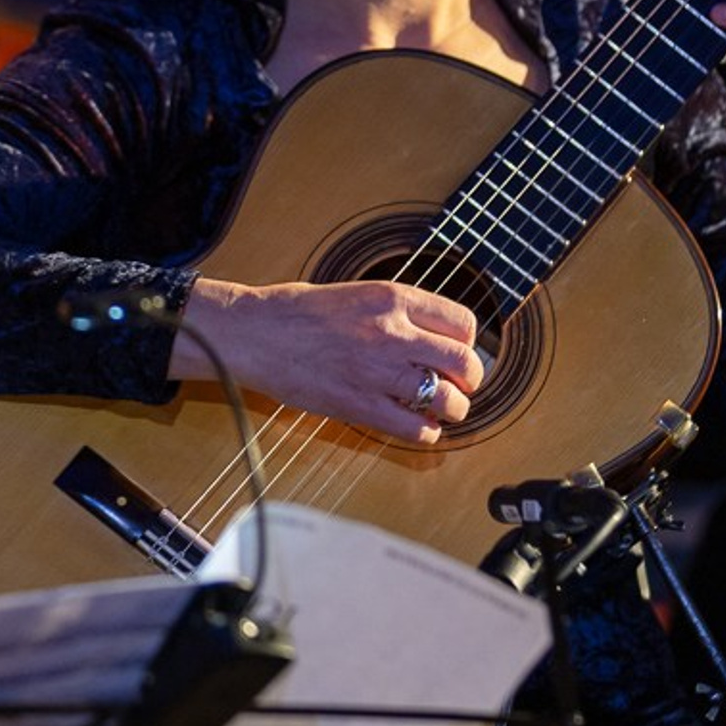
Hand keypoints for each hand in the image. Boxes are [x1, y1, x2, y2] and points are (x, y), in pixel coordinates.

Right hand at [170, 277, 484, 444]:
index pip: (463, 323)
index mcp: (392, 298)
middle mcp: (393, 333)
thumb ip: (395, 311)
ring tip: (439, 407)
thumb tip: (430, 333)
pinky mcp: (361, 406)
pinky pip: (417, 429)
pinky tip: (413, 424)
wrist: (255, 334)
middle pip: (466, 363)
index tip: (457, 351)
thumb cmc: (296, 311)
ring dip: (452, 408)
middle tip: (458, 384)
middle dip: (470, 379)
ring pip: (449, 400)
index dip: (467, 342)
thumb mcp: (356, 293)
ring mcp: (379, 372)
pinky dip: (425, 432)